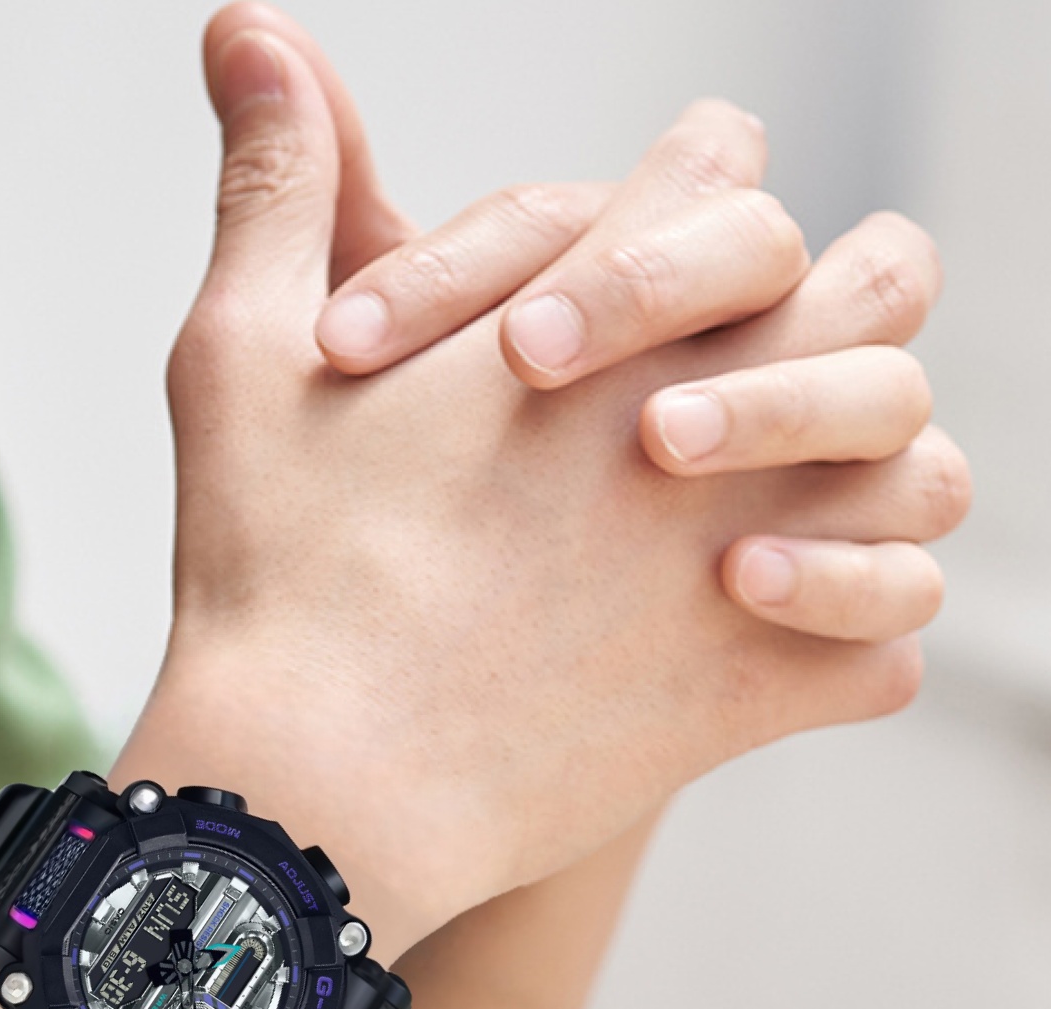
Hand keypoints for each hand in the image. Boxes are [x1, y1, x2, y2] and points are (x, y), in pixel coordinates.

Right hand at [140, 27, 962, 960]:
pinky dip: (843, 635)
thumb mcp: (241, 356)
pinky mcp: (753, 696)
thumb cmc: (270, 573)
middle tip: (736, 365)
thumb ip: (279, 187)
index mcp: (602, 313)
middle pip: (873, 290)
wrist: (314, 784)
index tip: (641, 249)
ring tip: (769, 501)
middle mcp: (711, 418)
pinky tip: (759, 633)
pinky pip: (879, 651)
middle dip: (816, 309)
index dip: (682, 200)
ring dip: (863, 470)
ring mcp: (748, 560)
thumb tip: (244, 30)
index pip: (723, 174)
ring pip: (917, 471)